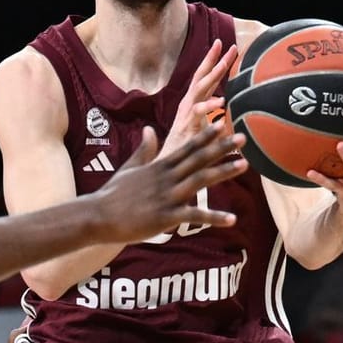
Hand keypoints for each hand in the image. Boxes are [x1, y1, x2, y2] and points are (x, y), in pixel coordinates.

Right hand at [94, 125, 247, 244]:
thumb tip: (151, 129)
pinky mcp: (166, 217)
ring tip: (244, 165)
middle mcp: (166, 178)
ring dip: (223, 172)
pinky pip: (194, 216)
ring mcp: (167, 196)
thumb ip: (144, 149)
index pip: (187, 147)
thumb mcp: (130, 167)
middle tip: (243, 137)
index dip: (206, 135)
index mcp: (159, 166)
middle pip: (199, 159)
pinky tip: (231, 219)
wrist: (98, 215)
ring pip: (200, 180)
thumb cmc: (113, 194)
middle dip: (222, 147)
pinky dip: (214, 218)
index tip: (222, 123)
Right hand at [163, 41, 240, 154]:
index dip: (213, 62)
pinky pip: (197, 115)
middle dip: (214, 61)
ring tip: (224, 64)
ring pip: (198, 91)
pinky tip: (220, 102)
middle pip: (201, 80)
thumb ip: (218, 128)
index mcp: (191, 108)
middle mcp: (187, 109)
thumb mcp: (206, 138)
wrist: (165, 176)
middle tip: (228, 46)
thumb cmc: (185, 158)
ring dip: (211, 77)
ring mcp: (185, 118)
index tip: (226, 46)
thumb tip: (234, 122)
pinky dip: (207, 107)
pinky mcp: (185, 130)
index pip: (203, 80)